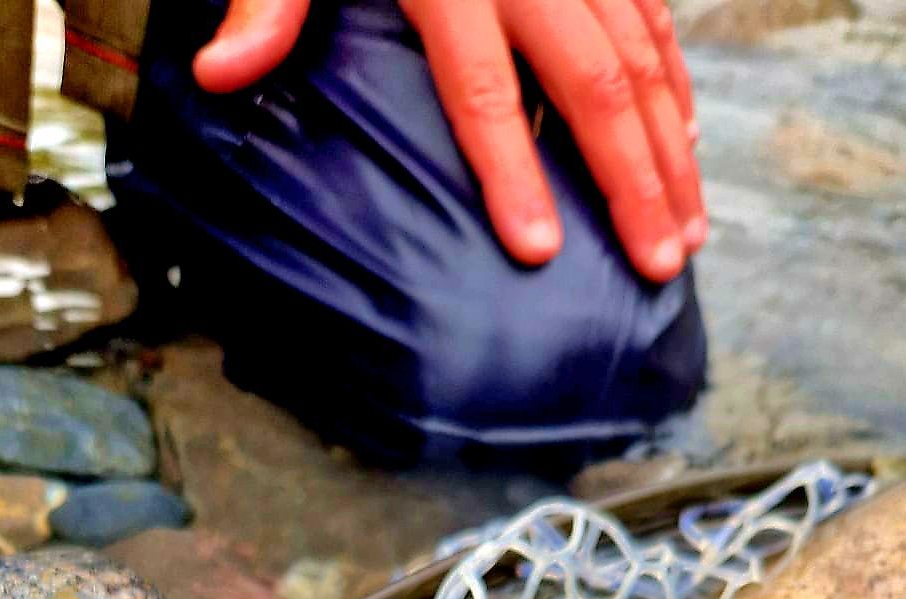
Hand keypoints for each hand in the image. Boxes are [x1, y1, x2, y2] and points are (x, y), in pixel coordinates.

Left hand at [193, 0, 705, 283]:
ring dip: (669, 150)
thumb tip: (221, 73)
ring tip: (685, 235)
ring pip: (642, 56)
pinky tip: (683, 145)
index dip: (512, 170)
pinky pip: (653, 15)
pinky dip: (674, 84)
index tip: (537, 250)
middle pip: (594, 82)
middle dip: (631, 182)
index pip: (484, 86)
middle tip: (656, 266)